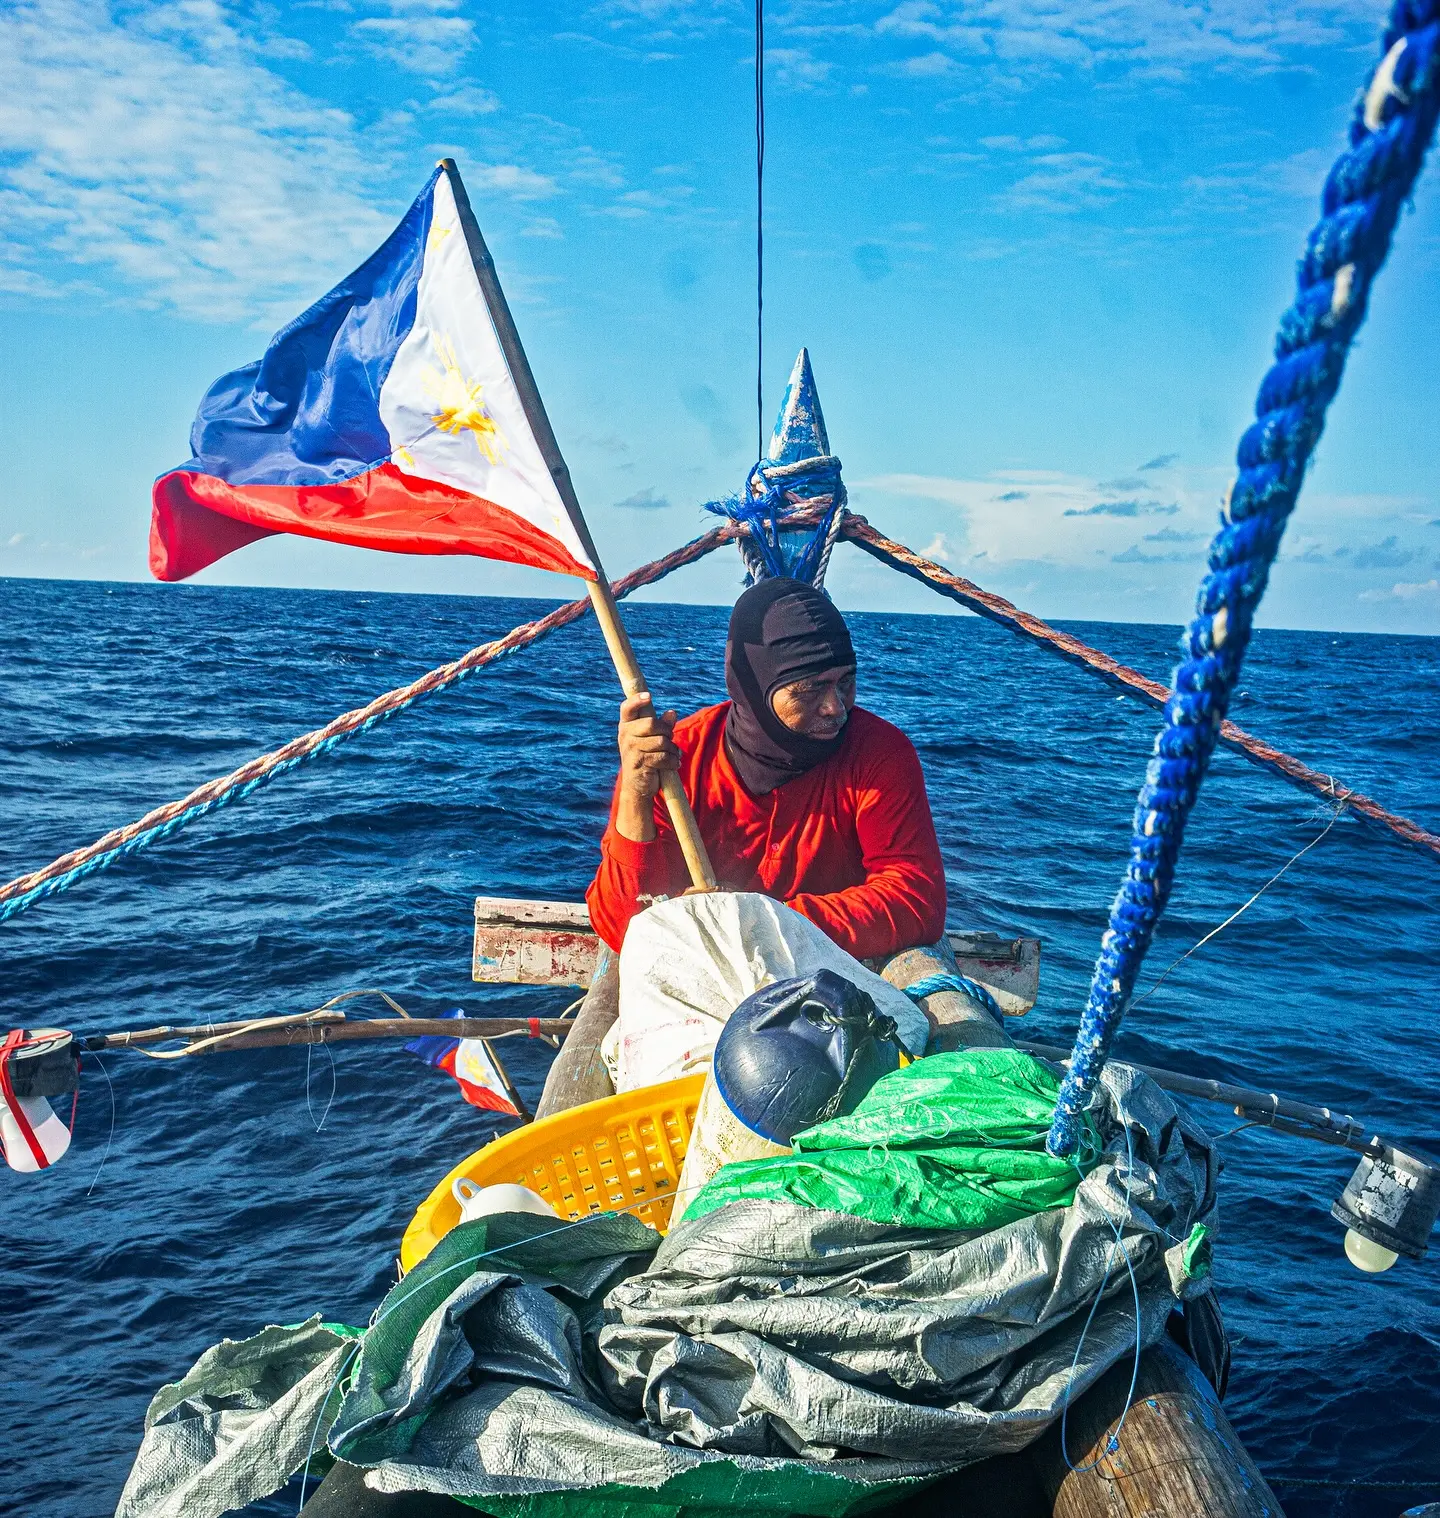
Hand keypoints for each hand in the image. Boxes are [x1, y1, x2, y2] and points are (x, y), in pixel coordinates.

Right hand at [614, 693, 677, 841]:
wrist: (637, 786)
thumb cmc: (646, 758)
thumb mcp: (652, 739)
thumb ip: (662, 725)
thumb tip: (672, 712)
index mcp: (626, 726)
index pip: (627, 708)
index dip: (637, 700)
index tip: (649, 696)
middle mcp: (625, 735)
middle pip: (652, 724)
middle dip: (667, 732)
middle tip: (670, 739)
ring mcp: (630, 750)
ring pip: (661, 741)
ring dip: (672, 749)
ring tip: (672, 754)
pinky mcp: (639, 763)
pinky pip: (662, 756)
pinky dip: (672, 761)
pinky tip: (673, 764)